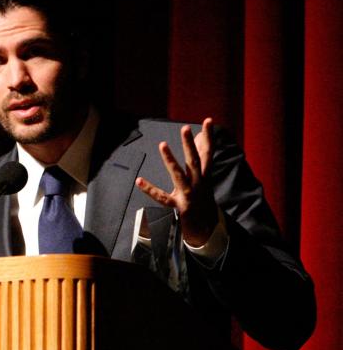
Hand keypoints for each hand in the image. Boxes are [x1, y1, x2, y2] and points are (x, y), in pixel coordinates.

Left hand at [135, 118, 218, 246]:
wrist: (206, 228)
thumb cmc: (202, 199)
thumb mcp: (204, 179)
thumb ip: (201, 159)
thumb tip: (201, 139)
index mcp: (205, 176)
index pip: (208, 153)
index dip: (209, 137)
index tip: (208, 120)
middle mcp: (198, 183)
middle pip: (195, 160)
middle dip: (190, 144)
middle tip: (185, 128)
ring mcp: (188, 194)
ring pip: (179, 174)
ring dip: (170, 160)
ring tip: (162, 144)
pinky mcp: (178, 206)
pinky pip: (162, 197)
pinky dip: (150, 189)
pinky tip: (139, 180)